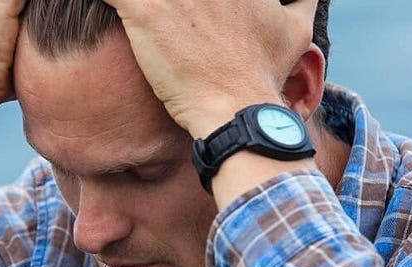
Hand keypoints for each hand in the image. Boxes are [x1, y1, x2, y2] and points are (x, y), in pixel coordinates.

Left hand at [100, 0, 317, 136]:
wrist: (237, 110)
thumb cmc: (262, 75)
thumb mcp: (295, 32)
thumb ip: (304, 3)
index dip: (197, 0)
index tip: (192, 11)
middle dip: (169, 2)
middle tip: (168, 14)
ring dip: (142, 1)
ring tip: (146, 13)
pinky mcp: (145, 10)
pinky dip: (107, 0)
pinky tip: (113, 9)